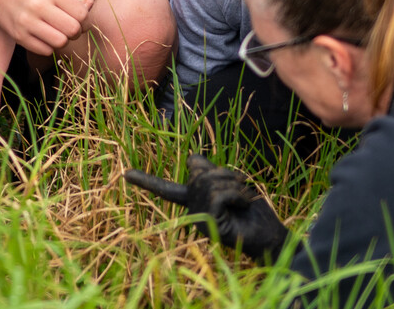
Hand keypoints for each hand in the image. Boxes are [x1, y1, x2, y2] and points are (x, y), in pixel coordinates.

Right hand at [0, 0, 91, 54]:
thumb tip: (88, 9)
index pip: (82, 13)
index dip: (84, 18)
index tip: (77, 16)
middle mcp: (38, 5)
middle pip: (73, 30)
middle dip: (75, 31)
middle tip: (69, 27)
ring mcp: (27, 22)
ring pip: (60, 42)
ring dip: (63, 39)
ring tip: (58, 31)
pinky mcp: (20, 37)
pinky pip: (46, 51)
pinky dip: (49, 46)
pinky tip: (44, 36)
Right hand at [125, 153, 291, 261]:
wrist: (269, 235)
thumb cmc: (252, 210)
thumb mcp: (231, 183)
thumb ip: (210, 171)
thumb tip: (191, 158)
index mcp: (194, 201)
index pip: (166, 188)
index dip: (146, 180)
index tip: (125, 173)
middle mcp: (192, 210)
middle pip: (199, 173)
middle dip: (226, 173)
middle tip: (243, 188)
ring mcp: (199, 219)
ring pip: (210, 182)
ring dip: (235, 184)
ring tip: (245, 199)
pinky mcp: (210, 224)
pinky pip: (219, 195)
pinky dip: (237, 194)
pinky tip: (245, 205)